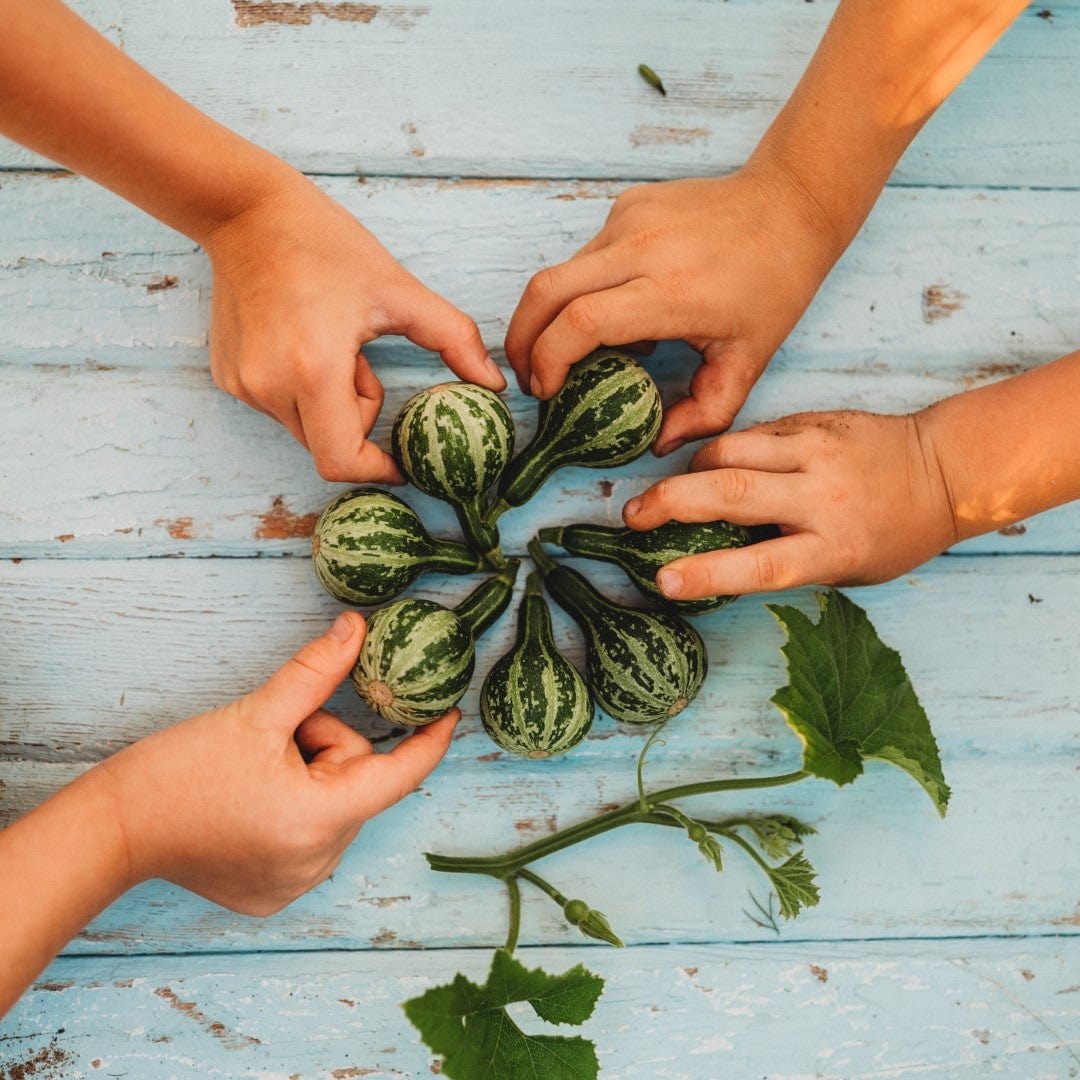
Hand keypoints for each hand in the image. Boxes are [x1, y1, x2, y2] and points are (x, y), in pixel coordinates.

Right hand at [97, 611, 457, 916]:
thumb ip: (316, 671)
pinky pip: (312, 833)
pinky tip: (248, 800)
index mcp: (319, 822)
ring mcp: (295, 884)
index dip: (429, 739)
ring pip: (334, 803)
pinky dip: (295, 806)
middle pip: (355, 780)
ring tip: (253, 770)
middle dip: (324, 745)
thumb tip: (357, 628)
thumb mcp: (256, 714)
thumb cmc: (177, 772)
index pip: (400, 775)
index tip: (449, 712)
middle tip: (273, 737)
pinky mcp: (273, 892)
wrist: (112, 831)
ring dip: (309, 774)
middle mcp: (317, 863)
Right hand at [203, 171, 504, 482]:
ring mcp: (243, 385)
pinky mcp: (228, 378)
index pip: (342, 460)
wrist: (245, 212)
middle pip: (329, 445)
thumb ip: (454, 339)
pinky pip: (280, 406)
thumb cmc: (325, 244)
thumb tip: (495, 383)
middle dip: (358, 418)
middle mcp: (270, 386)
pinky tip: (300, 340)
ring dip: (332, 402)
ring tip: (331, 344)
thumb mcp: (398, 289)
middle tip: (363, 363)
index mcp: (314, 370)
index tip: (401, 463)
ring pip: (306, 428)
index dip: (377, 470)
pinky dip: (302, 389)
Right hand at [504, 167, 837, 453]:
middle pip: (544, 292)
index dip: (548, 360)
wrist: (791, 203)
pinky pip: (585, 255)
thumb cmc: (773, 286)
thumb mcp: (748, 362)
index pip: (580, 323)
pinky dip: (579, 289)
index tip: (547, 390)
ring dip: (547, 316)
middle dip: (520, 340)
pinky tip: (609, 309)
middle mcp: (643, 249)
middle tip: (527, 376)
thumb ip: (705, 415)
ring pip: (558, 272)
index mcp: (672, 292)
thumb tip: (659, 443)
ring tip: (566, 351)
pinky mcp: (628, 206)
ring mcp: (630, 221)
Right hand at [622, 410, 958, 596]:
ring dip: (691, 471)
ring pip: (730, 452)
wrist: (943, 469)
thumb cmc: (893, 534)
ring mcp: (816, 451)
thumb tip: (714, 551)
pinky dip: (724, 451)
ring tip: (676, 489)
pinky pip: (751, 434)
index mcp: (835, 547)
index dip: (707, 573)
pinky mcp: (812, 421)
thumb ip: (786, 558)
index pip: (762, 565)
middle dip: (669, 502)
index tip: (663, 580)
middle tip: (633, 516)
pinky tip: (719, 465)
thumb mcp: (846, 567)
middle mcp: (823, 496)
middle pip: (730, 494)